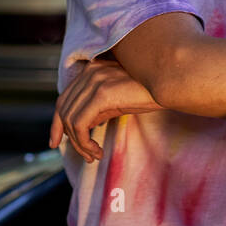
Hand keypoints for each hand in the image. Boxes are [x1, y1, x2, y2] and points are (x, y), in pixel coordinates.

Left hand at [49, 57, 163, 161]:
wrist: (170, 84)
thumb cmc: (150, 93)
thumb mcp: (118, 101)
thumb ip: (98, 110)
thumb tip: (81, 128)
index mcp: (92, 70)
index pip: (64, 98)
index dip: (56, 123)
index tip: (55, 142)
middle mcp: (90, 72)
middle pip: (63, 109)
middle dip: (67, 137)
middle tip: (86, 156)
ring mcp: (94, 81)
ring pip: (71, 120)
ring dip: (80, 144)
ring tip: (94, 155)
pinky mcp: (101, 94)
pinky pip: (80, 124)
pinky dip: (84, 142)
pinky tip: (98, 151)